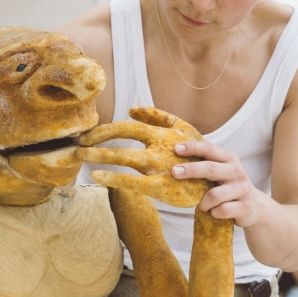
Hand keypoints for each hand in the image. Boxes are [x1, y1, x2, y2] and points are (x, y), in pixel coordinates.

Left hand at [76, 108, 213, 208]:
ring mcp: (162, 167)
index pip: (128, 126)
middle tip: (77, 145)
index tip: (87, 135)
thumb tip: (131, 109)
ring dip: (100, 155)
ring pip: (125, 158)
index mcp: (164, 134)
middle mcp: (161, 147)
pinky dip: (113, 178)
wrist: (219, 185)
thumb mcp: (183, 130)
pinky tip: (97, 177)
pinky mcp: (163, 188)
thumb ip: (158, 117)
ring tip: (81, 155)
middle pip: (122, 139)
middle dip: (97, 140)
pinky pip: (133, 182)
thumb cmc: (199, 156)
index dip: (106, 129)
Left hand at [170, 137, 266, 224]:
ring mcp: (242, 189)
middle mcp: (237, 171)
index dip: (193, 147)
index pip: (209, 149)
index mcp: (229, 159)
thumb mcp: (221, 172)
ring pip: (214, 195)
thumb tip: (175, 163)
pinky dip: (214, 213)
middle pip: (211, 168)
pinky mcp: (245, 206)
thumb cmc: (229, 187)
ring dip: (203, 203)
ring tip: (203, 206)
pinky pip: (221, 210)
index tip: (176, 149)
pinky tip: (215, 212)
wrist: (255, 207)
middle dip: (191, 169)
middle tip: (174, 172)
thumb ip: (205, 165)